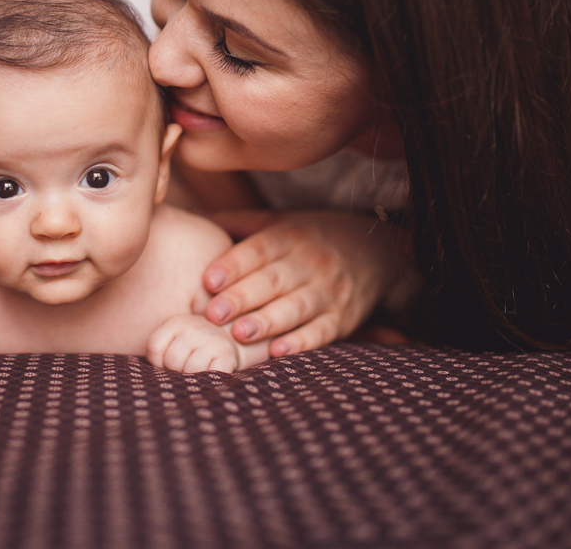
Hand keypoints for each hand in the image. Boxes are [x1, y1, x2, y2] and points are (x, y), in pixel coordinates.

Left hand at [146, 314, 239, 373]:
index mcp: (175, 323)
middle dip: (175, 371)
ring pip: (191, 369)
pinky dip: (207, 380)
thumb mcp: (174, 341)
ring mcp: (211, 341)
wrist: (231, 339)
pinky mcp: (226, 354)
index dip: (157, 362)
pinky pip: (210, 374)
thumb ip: (161, 352)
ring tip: (196, 372)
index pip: (154, 347)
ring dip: (192, 378)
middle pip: (172, 360)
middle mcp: (193, 328)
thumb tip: (157, 375)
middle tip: (183, 369)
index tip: (165, 364)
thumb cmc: (193, 346)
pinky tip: (208, 375)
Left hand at [203, 210, 413, 356]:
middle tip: (212, 313)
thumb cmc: (310, 239)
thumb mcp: (280, 221)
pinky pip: (321, 331)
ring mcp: (329, 291)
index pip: (259, 249)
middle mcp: (310, 262)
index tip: (208, 279)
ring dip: (267, 321)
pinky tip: (279, 351)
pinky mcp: (343, 318)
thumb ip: (239, 222)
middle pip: (273, 280)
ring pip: (295, 307)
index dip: (234, 264)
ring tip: (239, 334)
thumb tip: (194, 220)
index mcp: (289, 236)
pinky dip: (302, 342)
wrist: (377, 252)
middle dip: (242, 297)